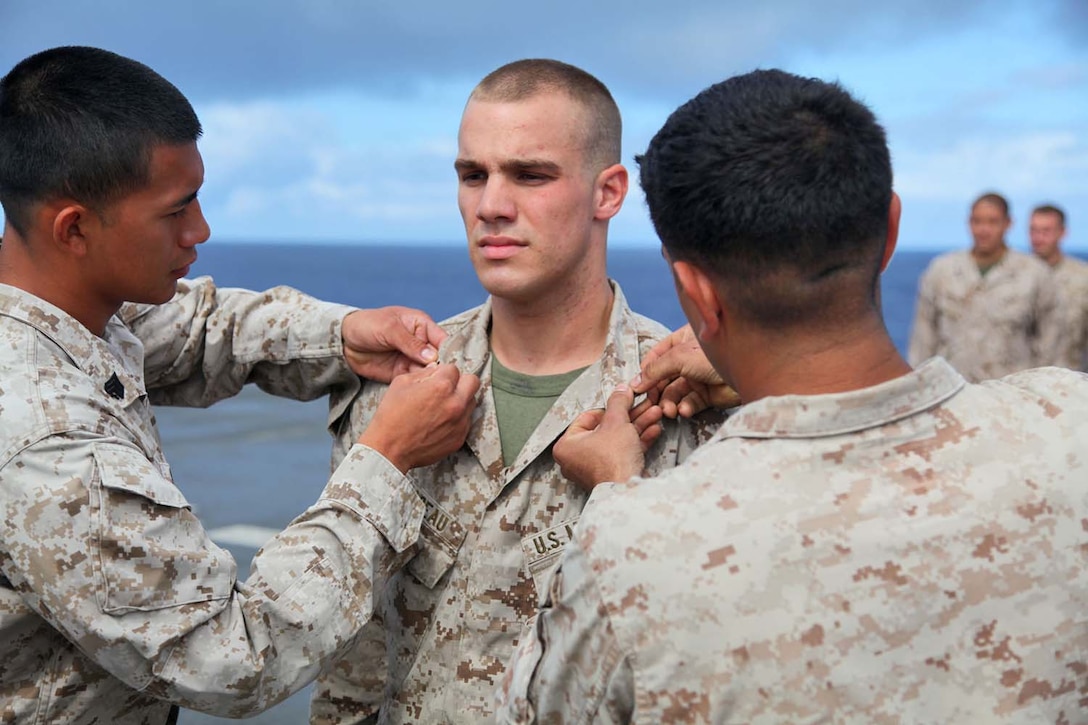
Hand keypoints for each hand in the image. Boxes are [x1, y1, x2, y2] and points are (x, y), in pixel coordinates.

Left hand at [341, 307, 446, 382]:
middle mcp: (422, 344)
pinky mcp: (403, 373)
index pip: (443, 340)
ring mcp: (413, 360)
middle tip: (446, 383)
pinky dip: (420, 388)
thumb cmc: (366, 325)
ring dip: (432, 381)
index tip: (455, 367)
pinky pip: (416, 382)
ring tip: (436, 391)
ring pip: (430, 373)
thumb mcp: (388, 328)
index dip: (450, 353)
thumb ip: (410, 342)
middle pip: (440, 359)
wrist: (344, 341)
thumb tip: (432, 356)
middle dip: (444, 371)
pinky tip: (424, 394)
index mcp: (422, 326)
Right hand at [358, 363, 479, 472]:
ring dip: (461, 400)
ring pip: (472, 401)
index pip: (454, 368)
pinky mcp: (460, 437)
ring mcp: (460, 422)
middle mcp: (455, 403)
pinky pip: (466, 421)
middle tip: (448, 388)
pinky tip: (441, 421)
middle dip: (460, 382)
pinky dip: (458, 418)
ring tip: (443, 406)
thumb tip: (435, 370)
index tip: (437, 378)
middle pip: (472, 382)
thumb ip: (423, 373)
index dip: (443, 372)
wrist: (389, 449)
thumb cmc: (391, 417)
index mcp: (441, 386)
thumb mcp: (401, 383)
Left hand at [553, 385, 648, 490]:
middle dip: (629, 415)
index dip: (609, 408)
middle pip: (606, 428)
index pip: (587, 418)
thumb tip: (621, 389)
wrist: (626, 490)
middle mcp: (576, 459)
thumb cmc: (612, 459)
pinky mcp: (611, 476)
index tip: (623, 401)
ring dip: (637, 425)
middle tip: (642, 404)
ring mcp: (594, 469)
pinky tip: (653, 430)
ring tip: (654, 413)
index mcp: (567, 445)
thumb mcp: (616, 422)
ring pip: (618, 440)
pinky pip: (623, 454)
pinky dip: (637, 442)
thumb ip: (618, 402)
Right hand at [632, 324, 740, 417]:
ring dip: (669, 403)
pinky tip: (684, 411)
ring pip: (675, 392)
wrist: (750, 372)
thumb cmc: (715, 356)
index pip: (656, 355)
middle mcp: (689, 358)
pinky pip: (689, 403)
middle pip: (663, 377)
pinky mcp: (707, 395)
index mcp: (682, 341)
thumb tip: (635, 383)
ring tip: (668, 411)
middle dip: (656, 392)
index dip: (646, 371)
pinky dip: (685, 408)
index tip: (637, 386)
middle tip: (650, 405)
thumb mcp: (678, 357)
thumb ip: (655, 369)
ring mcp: (698, 377)